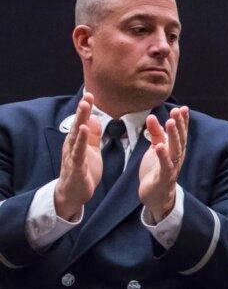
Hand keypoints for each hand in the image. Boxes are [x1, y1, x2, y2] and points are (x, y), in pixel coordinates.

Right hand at [54, 92, 102, 220]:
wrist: (74, 193)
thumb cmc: (83, 171)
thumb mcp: (91, 151)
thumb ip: (93, 136)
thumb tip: (95, 119)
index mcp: (77, 142)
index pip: (82, 122)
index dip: (86, 109)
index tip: (91, 94)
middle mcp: (72, 146)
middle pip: (78, 125)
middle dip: (83, 110)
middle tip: (88, 96)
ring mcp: (73, 156)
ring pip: (76, 136)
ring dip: (81, 121)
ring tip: (85, 107)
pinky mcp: (76, 167)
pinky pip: (79, 152)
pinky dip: (81, 141)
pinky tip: (85, 131)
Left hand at [139, 106, 187, 222]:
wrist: (156, 196)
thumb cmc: (156, 170)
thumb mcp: (156, 148)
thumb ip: (155, 134)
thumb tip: (152, 116)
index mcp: (176, 150)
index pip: (181, 133)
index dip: (183, 121)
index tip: (183, 108)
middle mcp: (177, 157)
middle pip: (180, 139)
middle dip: (179, 125)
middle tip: (176, 112)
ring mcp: (172, 167)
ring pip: (175, 150)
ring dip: (173, 136)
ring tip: (170, 123)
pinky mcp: (164, 177)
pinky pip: (165, 166)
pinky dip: (163, 156)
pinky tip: (159, 146)